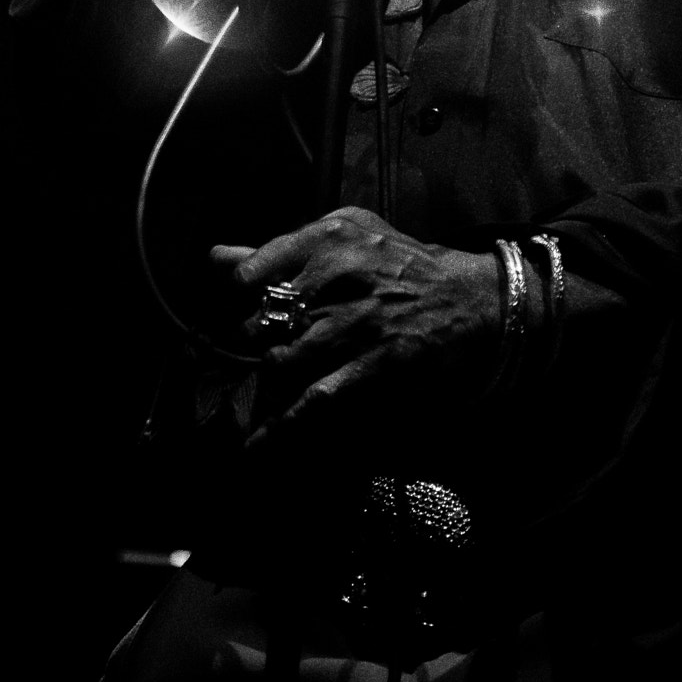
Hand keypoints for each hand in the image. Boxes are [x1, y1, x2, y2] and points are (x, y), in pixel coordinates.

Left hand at [212, 208, 499, 451]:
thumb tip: (216, 258)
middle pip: (263, 321)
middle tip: (238, 358)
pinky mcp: (375, 363)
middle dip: (246, 345)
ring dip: (265, 379)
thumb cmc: (396, 263)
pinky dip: (283, 425)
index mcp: (329, 238)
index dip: (236, 299)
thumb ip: (279, 248)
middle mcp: (340, 276)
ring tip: (256, 386)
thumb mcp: (345, 236)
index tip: (234, 313)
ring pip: (284, 360)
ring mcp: (358, 322)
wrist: (465, 297)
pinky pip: (317, 397)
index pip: (254, 273)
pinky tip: (256, 445)